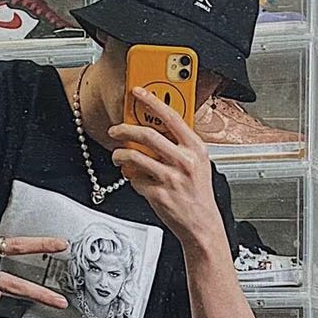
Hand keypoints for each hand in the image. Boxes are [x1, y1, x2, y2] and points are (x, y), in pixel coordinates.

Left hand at [109, 88, 225, 247]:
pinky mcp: (158, 194)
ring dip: (120, 154)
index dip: (152, 101)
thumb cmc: (198, 194)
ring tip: (118, 155)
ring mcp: (171, 178)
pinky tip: (135, 177)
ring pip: (135, 156)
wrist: (202, 225)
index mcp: (195, 148)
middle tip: (115, 130)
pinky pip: (135, 178)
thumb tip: (157, 126)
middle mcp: (184, 161)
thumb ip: (181, 144)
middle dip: (125, 129)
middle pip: (147, 134)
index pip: (172, 117)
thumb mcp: (198, 163)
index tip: (138, 92)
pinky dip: (131, 177)